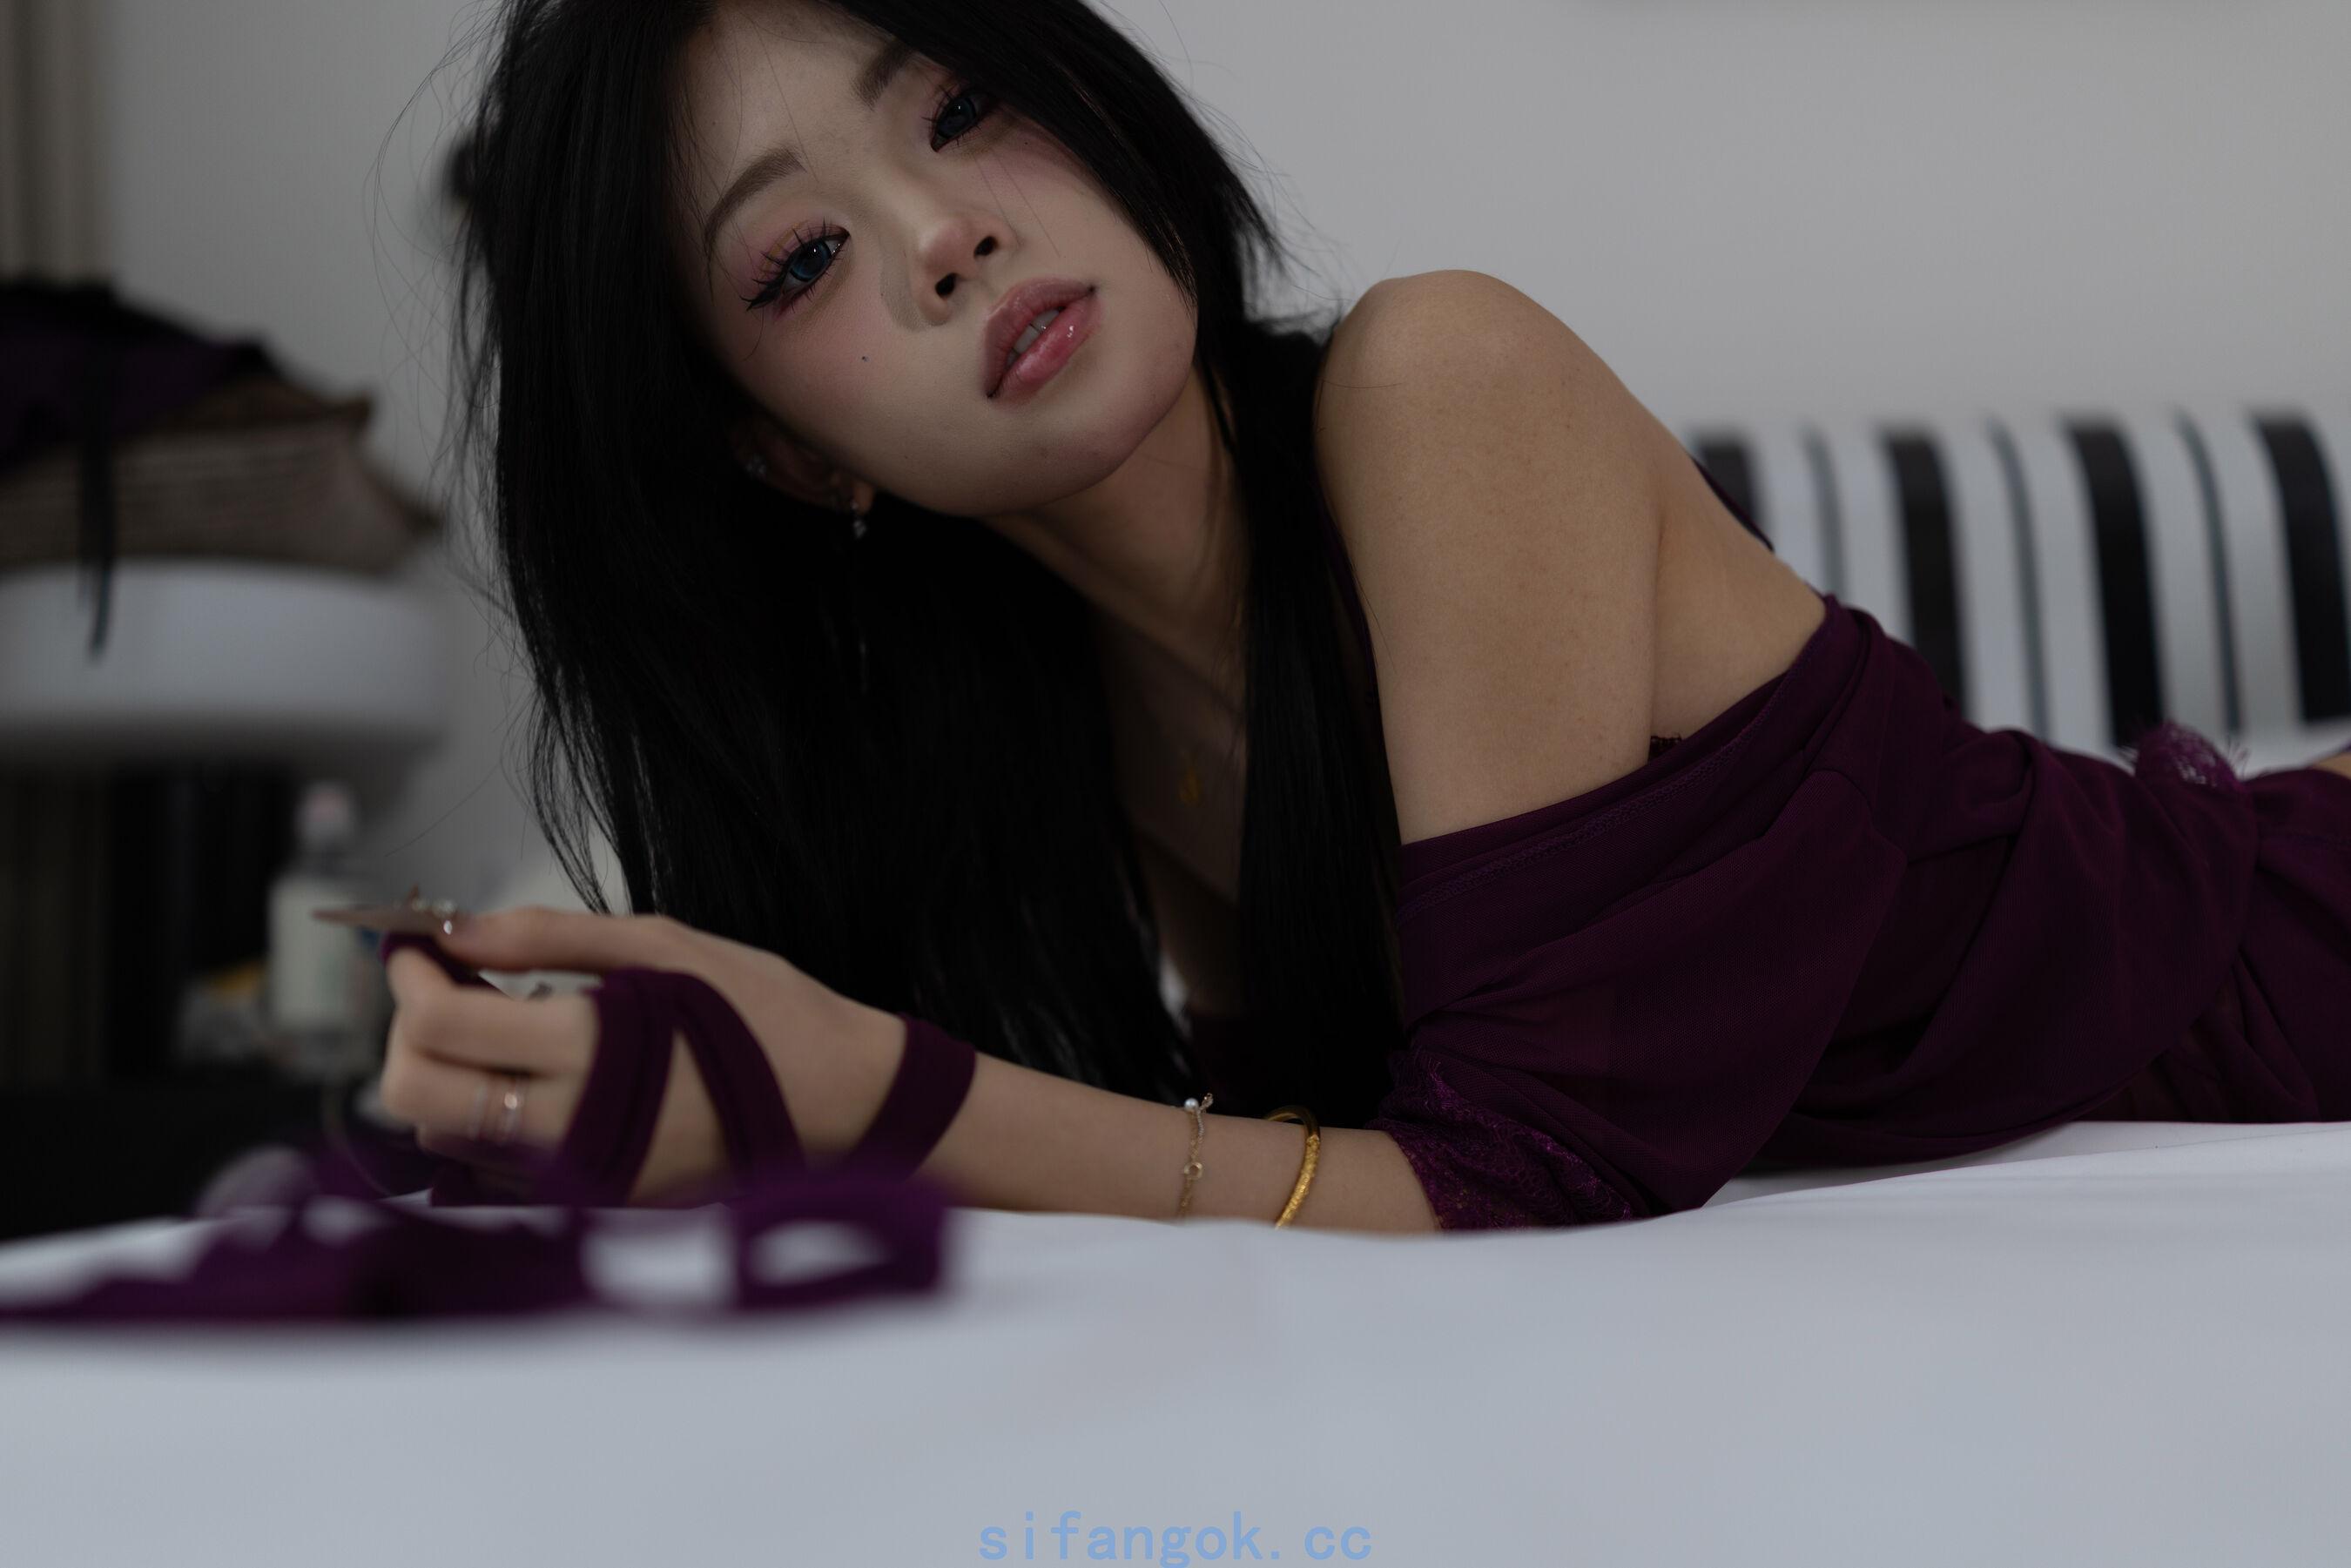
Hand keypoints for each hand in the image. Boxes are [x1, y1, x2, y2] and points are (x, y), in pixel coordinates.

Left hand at [378, 907, 901, 1204]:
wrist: (840, 1105)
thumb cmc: (765, 1013)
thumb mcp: (664, 945)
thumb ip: (547, 936)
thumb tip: (450, 930)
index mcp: (592, 1051)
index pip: (439, 1026)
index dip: (408, 977)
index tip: (414, 945)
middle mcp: (571, 1128)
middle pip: (416, 1093)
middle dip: (408, 1029)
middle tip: (445, 983)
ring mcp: (576, 1177)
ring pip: (444, 1136)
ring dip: (443, 1074)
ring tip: (493, 1023)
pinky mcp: (589, 1201)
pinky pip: (492, 1166)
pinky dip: (483, 1114)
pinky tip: (530, 1071)